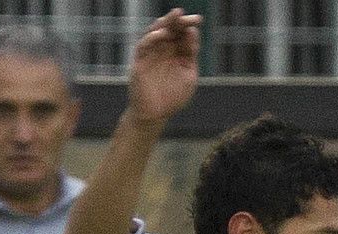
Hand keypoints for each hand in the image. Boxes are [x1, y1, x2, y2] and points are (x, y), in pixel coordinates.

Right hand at [125, 9, 202, 125]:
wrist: (155, 115)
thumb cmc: (173, 97)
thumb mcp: (188, 75)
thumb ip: (191, 55)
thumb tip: (192, 32)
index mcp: (177, 52)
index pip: (182, 34)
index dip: (189, 26)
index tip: (198, 20)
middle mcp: (163, 49)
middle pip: (171, 29)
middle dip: (179, 20)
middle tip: (187, 15)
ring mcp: (151, 53)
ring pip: (156, 32)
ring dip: (165, 23)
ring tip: (175, 15)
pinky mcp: (139, 61)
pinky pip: (143, 45)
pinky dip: (152, 38)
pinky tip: (162, 33)